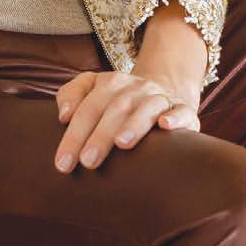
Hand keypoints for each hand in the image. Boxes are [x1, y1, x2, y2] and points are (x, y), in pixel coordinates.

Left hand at [53, 68, 201, 171]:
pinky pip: (181, 111)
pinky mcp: (183, 110)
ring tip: (121, 144)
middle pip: (114, 108)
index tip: (63, 162)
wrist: (163, 93)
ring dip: (134, 124)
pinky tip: (165, 126)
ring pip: (146, 108)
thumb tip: (64, 115)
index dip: (74, 134)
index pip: (88, 108)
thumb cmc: (117, 103)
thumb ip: (71, 95)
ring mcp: (159, 98)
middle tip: (87, 162)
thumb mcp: (92, 91)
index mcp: (110, 83)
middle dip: (99, 136)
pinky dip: (174, 118)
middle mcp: (135, 88)